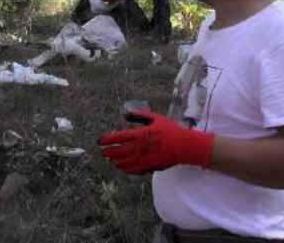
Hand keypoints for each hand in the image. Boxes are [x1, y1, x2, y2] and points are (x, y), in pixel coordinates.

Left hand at [98, 110, 214, 174]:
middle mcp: (140, 147)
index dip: (107, 139)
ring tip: (110, 159)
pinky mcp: (149, 166)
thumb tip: (125, 114)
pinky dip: (125, 168)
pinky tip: (121, 167)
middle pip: (118, 151)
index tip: (100, 141)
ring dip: (115, 161)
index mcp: (140, 134)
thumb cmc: (170, 130)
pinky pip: (133, 169)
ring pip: (124, 162)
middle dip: (108, 151)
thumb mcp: (155, 118)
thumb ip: (139, 116)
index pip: (118, 137)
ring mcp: (144, 158)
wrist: (184, 146)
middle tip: (103, 151)